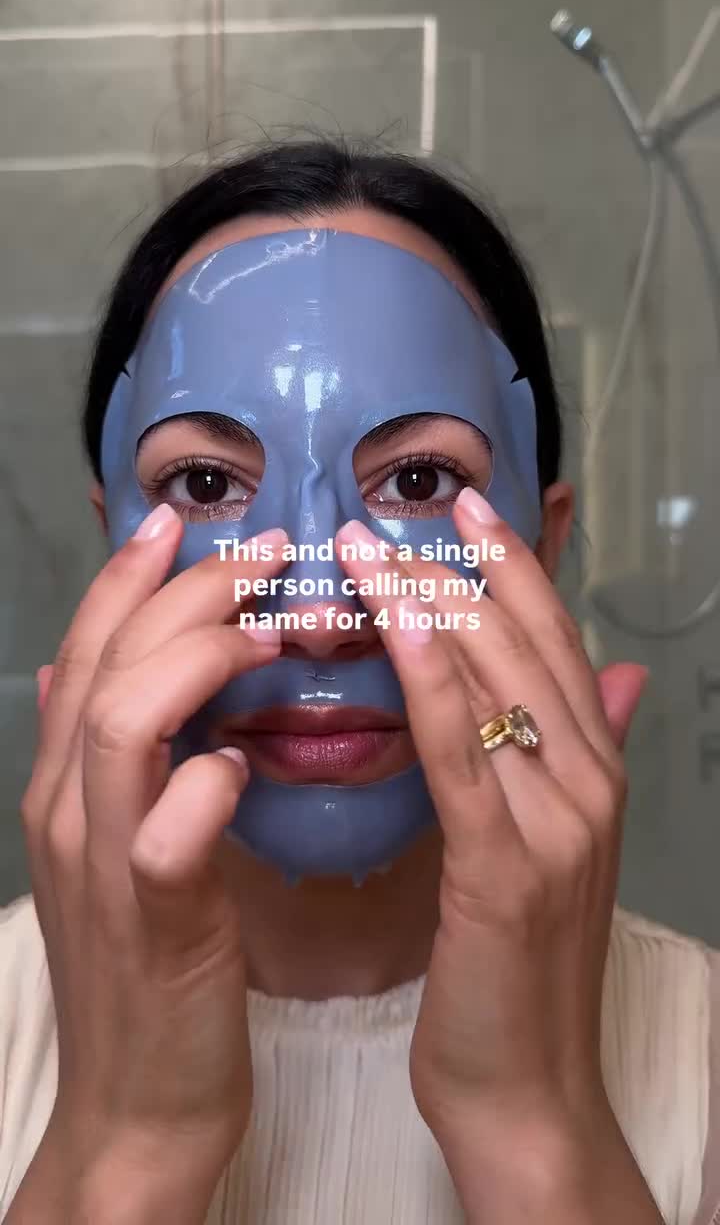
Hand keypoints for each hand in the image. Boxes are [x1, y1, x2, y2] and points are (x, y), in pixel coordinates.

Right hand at [10, 505, 286, 1221]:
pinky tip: (246, 765)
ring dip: (198, 660)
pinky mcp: (151, 921)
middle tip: (265, 551)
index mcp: (69, 783)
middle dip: (185, 591)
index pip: (89, 646)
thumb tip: (81, 672)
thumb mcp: (121, 845)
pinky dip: (205, 783)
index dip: (131, 576)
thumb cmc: (157, 960)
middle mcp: (69, 807)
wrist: (142, 1099)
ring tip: (270, 632)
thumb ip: (110, 760)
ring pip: (120, 720)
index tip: (182, 519)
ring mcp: (102, 862)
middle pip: (107, 658)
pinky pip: (164, 834)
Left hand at [337, 492, 659, 1222]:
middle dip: (463, 568)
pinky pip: (465, 750)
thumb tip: (618, 679)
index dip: (515, 567)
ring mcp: (559, 822)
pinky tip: (396, 622)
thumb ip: (579, 757)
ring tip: (369, 546)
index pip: (557, 642)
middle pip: (528, 645)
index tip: (467, 505)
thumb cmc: (516, 968)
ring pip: (497, 682)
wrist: (528, 1089)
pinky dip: (432, 678)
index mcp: (596, 773)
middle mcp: (590, 782)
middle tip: (397, 510)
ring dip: (432, 603)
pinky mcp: (509, 867)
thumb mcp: (555, 851)